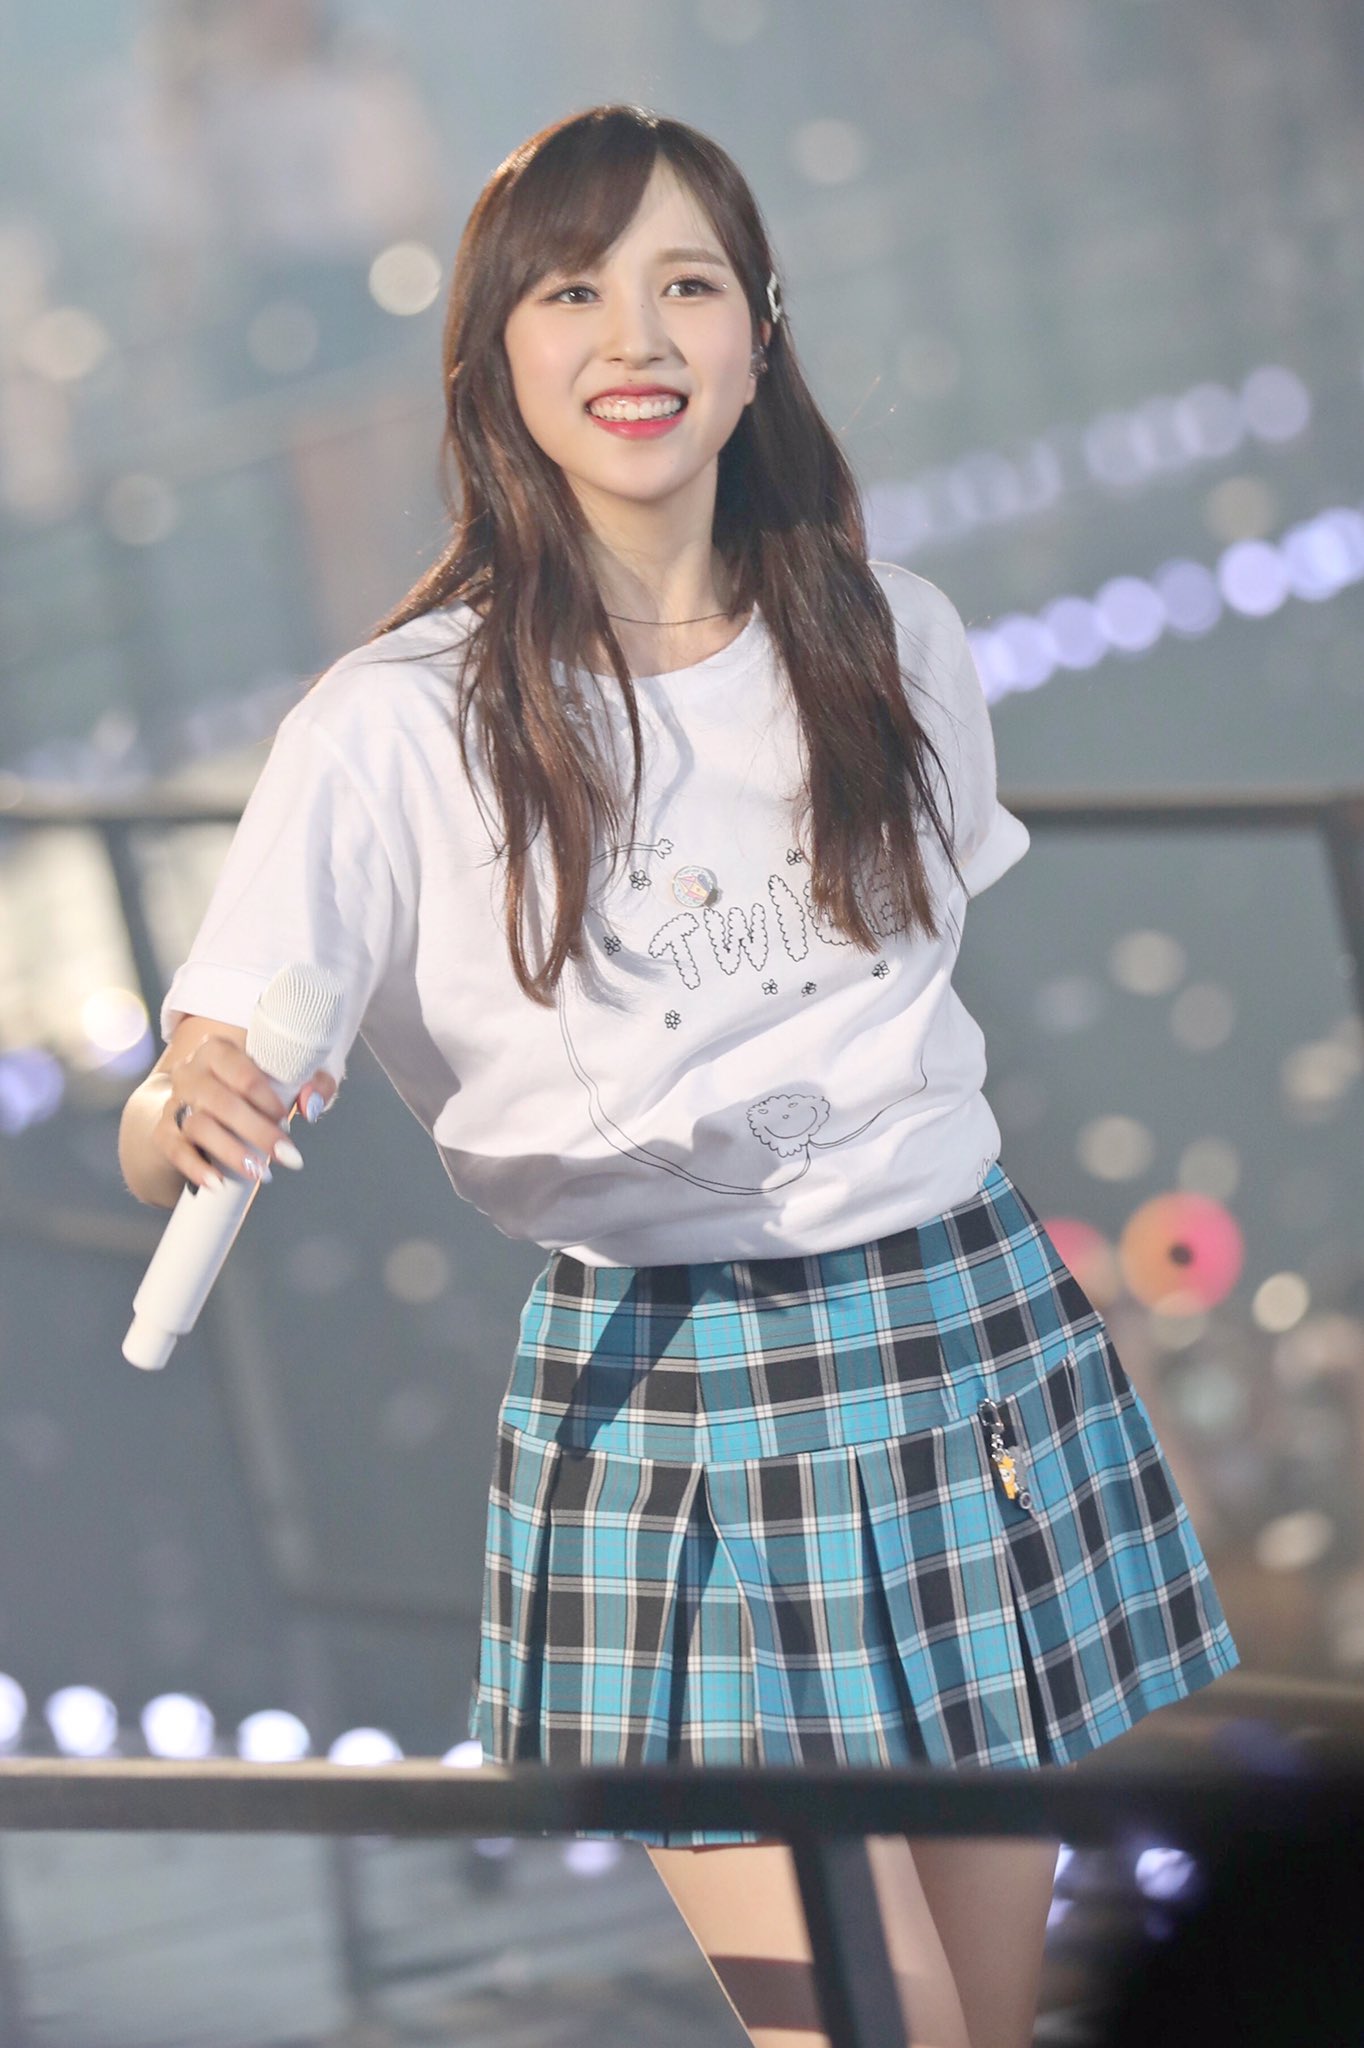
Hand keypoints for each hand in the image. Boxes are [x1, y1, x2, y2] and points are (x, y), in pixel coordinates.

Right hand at [161, 1037, 336, 1190]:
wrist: (198, 1105)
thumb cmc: (253, 1089)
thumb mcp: (288, 1078)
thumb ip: (312, 1083)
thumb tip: (311, 1106)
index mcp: (218, 1051)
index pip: (240, 1071)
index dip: (265, 1097)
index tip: (285, 1119)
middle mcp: (191, 1072)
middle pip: (222, 1102)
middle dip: (258, 1132)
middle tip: (285, 1155)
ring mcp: (174, 1102)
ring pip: (199, 1126)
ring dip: (232, 1152)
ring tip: (260, 1173)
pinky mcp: (164, 1133)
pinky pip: (176, 1151)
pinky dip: (197, 1168)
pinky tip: (218, 1182)